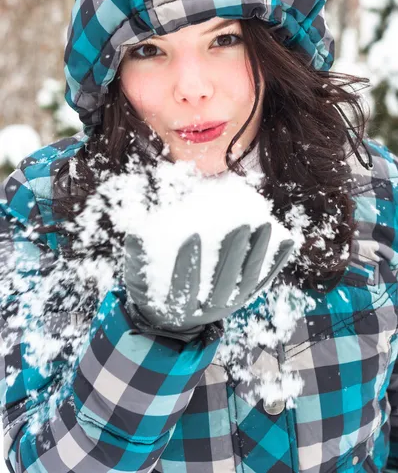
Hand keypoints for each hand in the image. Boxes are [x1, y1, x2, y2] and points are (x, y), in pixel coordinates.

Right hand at [124, 224, 293, 342]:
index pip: (183, 285)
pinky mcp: (244, 298)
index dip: (187, 263)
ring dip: (258, 253)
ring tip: (265, 225)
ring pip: (248, 281)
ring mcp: (229, 304)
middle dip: (233, 253)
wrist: (171, 318)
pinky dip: (277, 262)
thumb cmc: (152, 289)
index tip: (192, 236)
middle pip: (223, 282)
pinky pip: (263, 281)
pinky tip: (289, 240)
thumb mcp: (137, 277)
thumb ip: (137, 256)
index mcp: (177, 304)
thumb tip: (134, 233)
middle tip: (240, 224)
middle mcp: (207, 308)